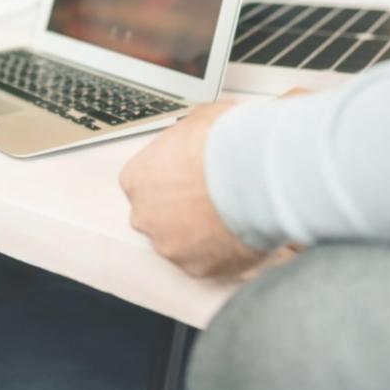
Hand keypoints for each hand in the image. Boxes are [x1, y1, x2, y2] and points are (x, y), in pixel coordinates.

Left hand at [120, 101, 266, 278]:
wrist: (253, 174)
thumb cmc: (224, 144)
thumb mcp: (199, 120)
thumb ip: (189, 137)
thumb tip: (201, 131)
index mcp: (137, 179)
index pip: (145, 184)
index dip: (172, 181)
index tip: (192, 178)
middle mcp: (144, 215)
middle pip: (159, 217)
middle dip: (183, 211)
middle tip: (213, 198)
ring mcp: (169, 245)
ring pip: (183, 243)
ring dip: (203, 234)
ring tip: (233, 216)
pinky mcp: (196, 268)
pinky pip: (208, 262)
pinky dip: (223, 254)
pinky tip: (241, 234)